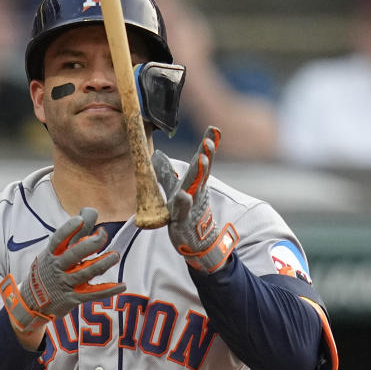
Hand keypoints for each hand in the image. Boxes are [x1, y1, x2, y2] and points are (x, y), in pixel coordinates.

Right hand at [0, 208, 125, 333]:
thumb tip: (90, 211)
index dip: (68, 228)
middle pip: (74, 254)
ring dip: (103, 264)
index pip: (58, 239)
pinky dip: (109, 290)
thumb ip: (74, 234)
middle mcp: (58, 268)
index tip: (80, 219)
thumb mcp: (53, 253)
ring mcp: (65, 283)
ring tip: (115, 256)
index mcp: (51, 254)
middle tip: (103, 235)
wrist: (32, 302)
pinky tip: (122, 285)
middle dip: (89, 244)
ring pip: (86, 272)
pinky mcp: (74, 298)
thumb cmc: (48, 270)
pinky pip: (94, 293)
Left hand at [152, 126, 238, 272]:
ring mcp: (191, 205)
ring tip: (201, 159)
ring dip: (199, 173)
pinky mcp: (183, 219)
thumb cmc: (185, 212)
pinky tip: (183, 195)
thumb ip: (166, 172)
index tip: (214, 129)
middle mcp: (196, 190)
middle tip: (209, 141)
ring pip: (195, 187)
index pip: (202, 160)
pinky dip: (184, 202)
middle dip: (206, 155)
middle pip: (202, 170)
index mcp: (195, 182)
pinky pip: (183, 210)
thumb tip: (156, 154)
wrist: (195, 240)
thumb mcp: (174, 189)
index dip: (208, 145)